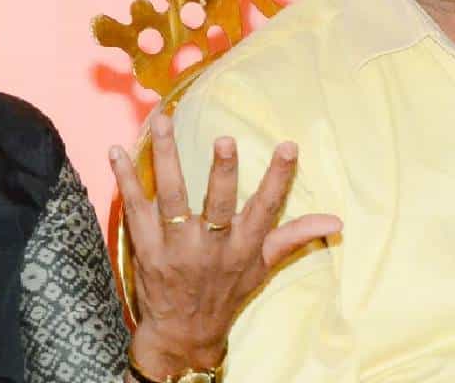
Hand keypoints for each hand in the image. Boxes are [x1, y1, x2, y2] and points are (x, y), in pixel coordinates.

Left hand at [110, 114, 341, 376]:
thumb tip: (337, 221)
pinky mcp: (147, 249)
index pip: (266, 208)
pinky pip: (134, 208)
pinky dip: (124, 179)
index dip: (279, 178)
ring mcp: (176, 248)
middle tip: (224, 140)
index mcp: (243, 247)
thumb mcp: (264, 267)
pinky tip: (116, 151)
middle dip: (221, 173)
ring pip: (170, 197)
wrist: (184, 333)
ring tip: (161, 122)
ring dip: (165, 158)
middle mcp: (211, 247)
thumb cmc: (227, 292)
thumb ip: (295, 237)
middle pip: (216, 205)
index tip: (289, 146)